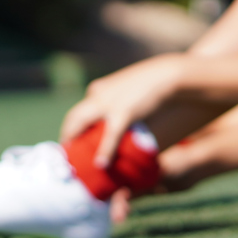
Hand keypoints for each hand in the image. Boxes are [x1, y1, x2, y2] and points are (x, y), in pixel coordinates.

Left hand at [60, 54, 181, 166]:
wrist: (169, 73)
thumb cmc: (154, 81)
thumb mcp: (130, 88)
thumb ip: (120, 101)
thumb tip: (121, 120)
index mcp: (99, 89)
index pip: (79, 111)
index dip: (73, 128)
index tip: (74, 142)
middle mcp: (98, 94)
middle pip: (74, 118)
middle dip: (68, 136)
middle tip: (69, 156)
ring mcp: (109, 102)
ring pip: (81, 123)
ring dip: (75, 141)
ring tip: (76, 162)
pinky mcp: (124, 112)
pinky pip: (110, 135)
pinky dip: (104, 150)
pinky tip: (101, 164)